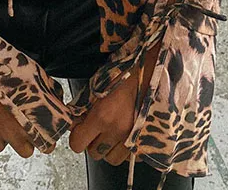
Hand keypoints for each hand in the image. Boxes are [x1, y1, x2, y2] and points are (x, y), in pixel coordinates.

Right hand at [0, 2, 34, 157]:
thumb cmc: (2, 68)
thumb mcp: (32, 74)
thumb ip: (47, 89)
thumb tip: (58, 97)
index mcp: (28, 120)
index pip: (46, 145)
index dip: (48, 140)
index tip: (47, 132)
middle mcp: (13, 132)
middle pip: (27, 150)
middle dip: (28, 140)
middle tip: (27, 126)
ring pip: (8, 146)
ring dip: (10, 138)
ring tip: (8, 120)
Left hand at [69, 36, 163, 165]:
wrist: (153, 69)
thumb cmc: (124, 72)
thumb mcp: (98, 85)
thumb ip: (84, 105)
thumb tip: (74, 120)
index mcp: (102, 115)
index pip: (78, 144)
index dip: (76, 136)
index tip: (79, 128)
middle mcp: (117, 130)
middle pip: (95, 154)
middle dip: (92, 142)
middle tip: (95, 129)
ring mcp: (134, 138)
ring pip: (112, 159)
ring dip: (108, 148)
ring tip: (111, 132)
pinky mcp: (147, 141)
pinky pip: (131, 156)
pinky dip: (126, 148)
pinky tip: (126, 133)